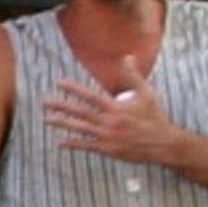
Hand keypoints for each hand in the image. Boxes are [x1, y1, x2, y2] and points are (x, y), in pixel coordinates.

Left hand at [42, 57, 200, 166]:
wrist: (162, 144)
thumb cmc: (154, 117)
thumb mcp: (146, 93)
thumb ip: (133, 76)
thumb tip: (127, 57)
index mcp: (117, 107)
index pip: (90, 96)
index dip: (74, 89)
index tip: (59, 83)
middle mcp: (109, 122)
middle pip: (80, 112)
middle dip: (61, 106)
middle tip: (45, 102)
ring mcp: (107, 137)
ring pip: (80, 129)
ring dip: (62, 124)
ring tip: (46, 119)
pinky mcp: (107, 149)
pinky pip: (86, 146)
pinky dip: (72, 144)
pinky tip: (60, 141)